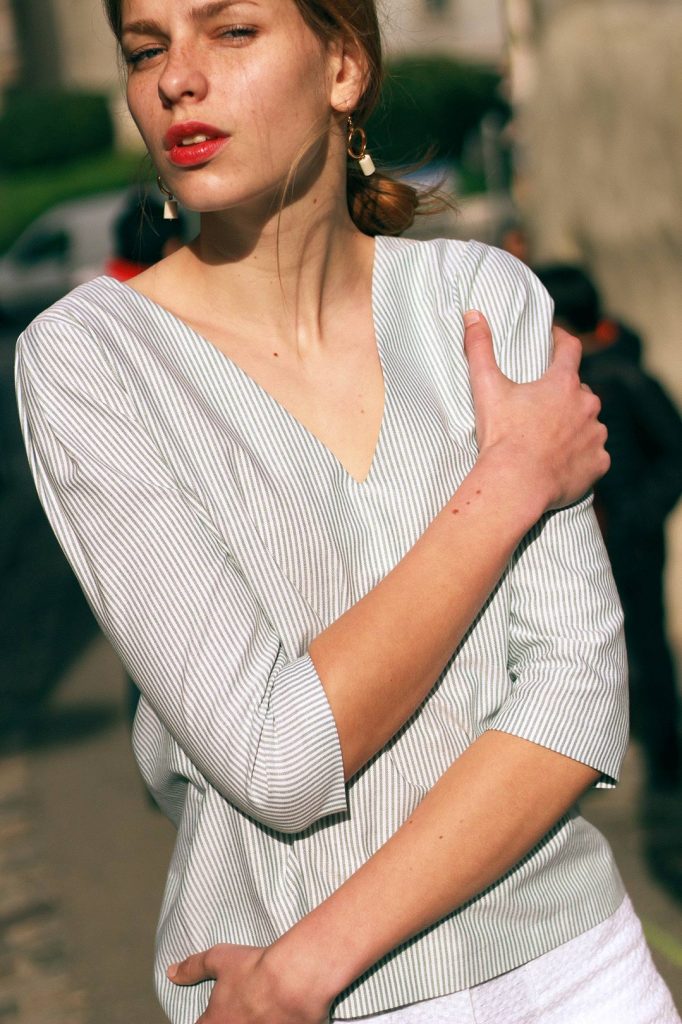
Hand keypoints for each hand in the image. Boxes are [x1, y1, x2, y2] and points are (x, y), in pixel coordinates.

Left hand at [167, 943, 330, 1023]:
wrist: (295, 979)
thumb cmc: (256, 969)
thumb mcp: (219, 959)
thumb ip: (193, 968)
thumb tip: (172, 972)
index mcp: (217, 1022)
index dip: (206, 1019)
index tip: (209, 1015)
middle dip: (231, 1019)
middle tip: (239, 1010)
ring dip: (253, 1020)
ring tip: (260, 1011)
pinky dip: (274, 1021)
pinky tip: (279, 1013)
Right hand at [463, 311, 608, 510]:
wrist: (516, 486)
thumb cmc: (502, 437)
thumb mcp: (487, 388)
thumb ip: (479, 348)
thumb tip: (472, 315)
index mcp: (563, 383)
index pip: (570, 349)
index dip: (562, 340)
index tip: (556, 339)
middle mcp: (587, 406)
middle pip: (580, 392)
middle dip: (566, 396)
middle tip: (543, 407)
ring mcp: (596, 436)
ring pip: (590, 424)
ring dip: (577, 427)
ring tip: (552, 440)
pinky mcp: (599, 463)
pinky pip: (595, 456)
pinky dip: (583, 457)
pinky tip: (563, 464)